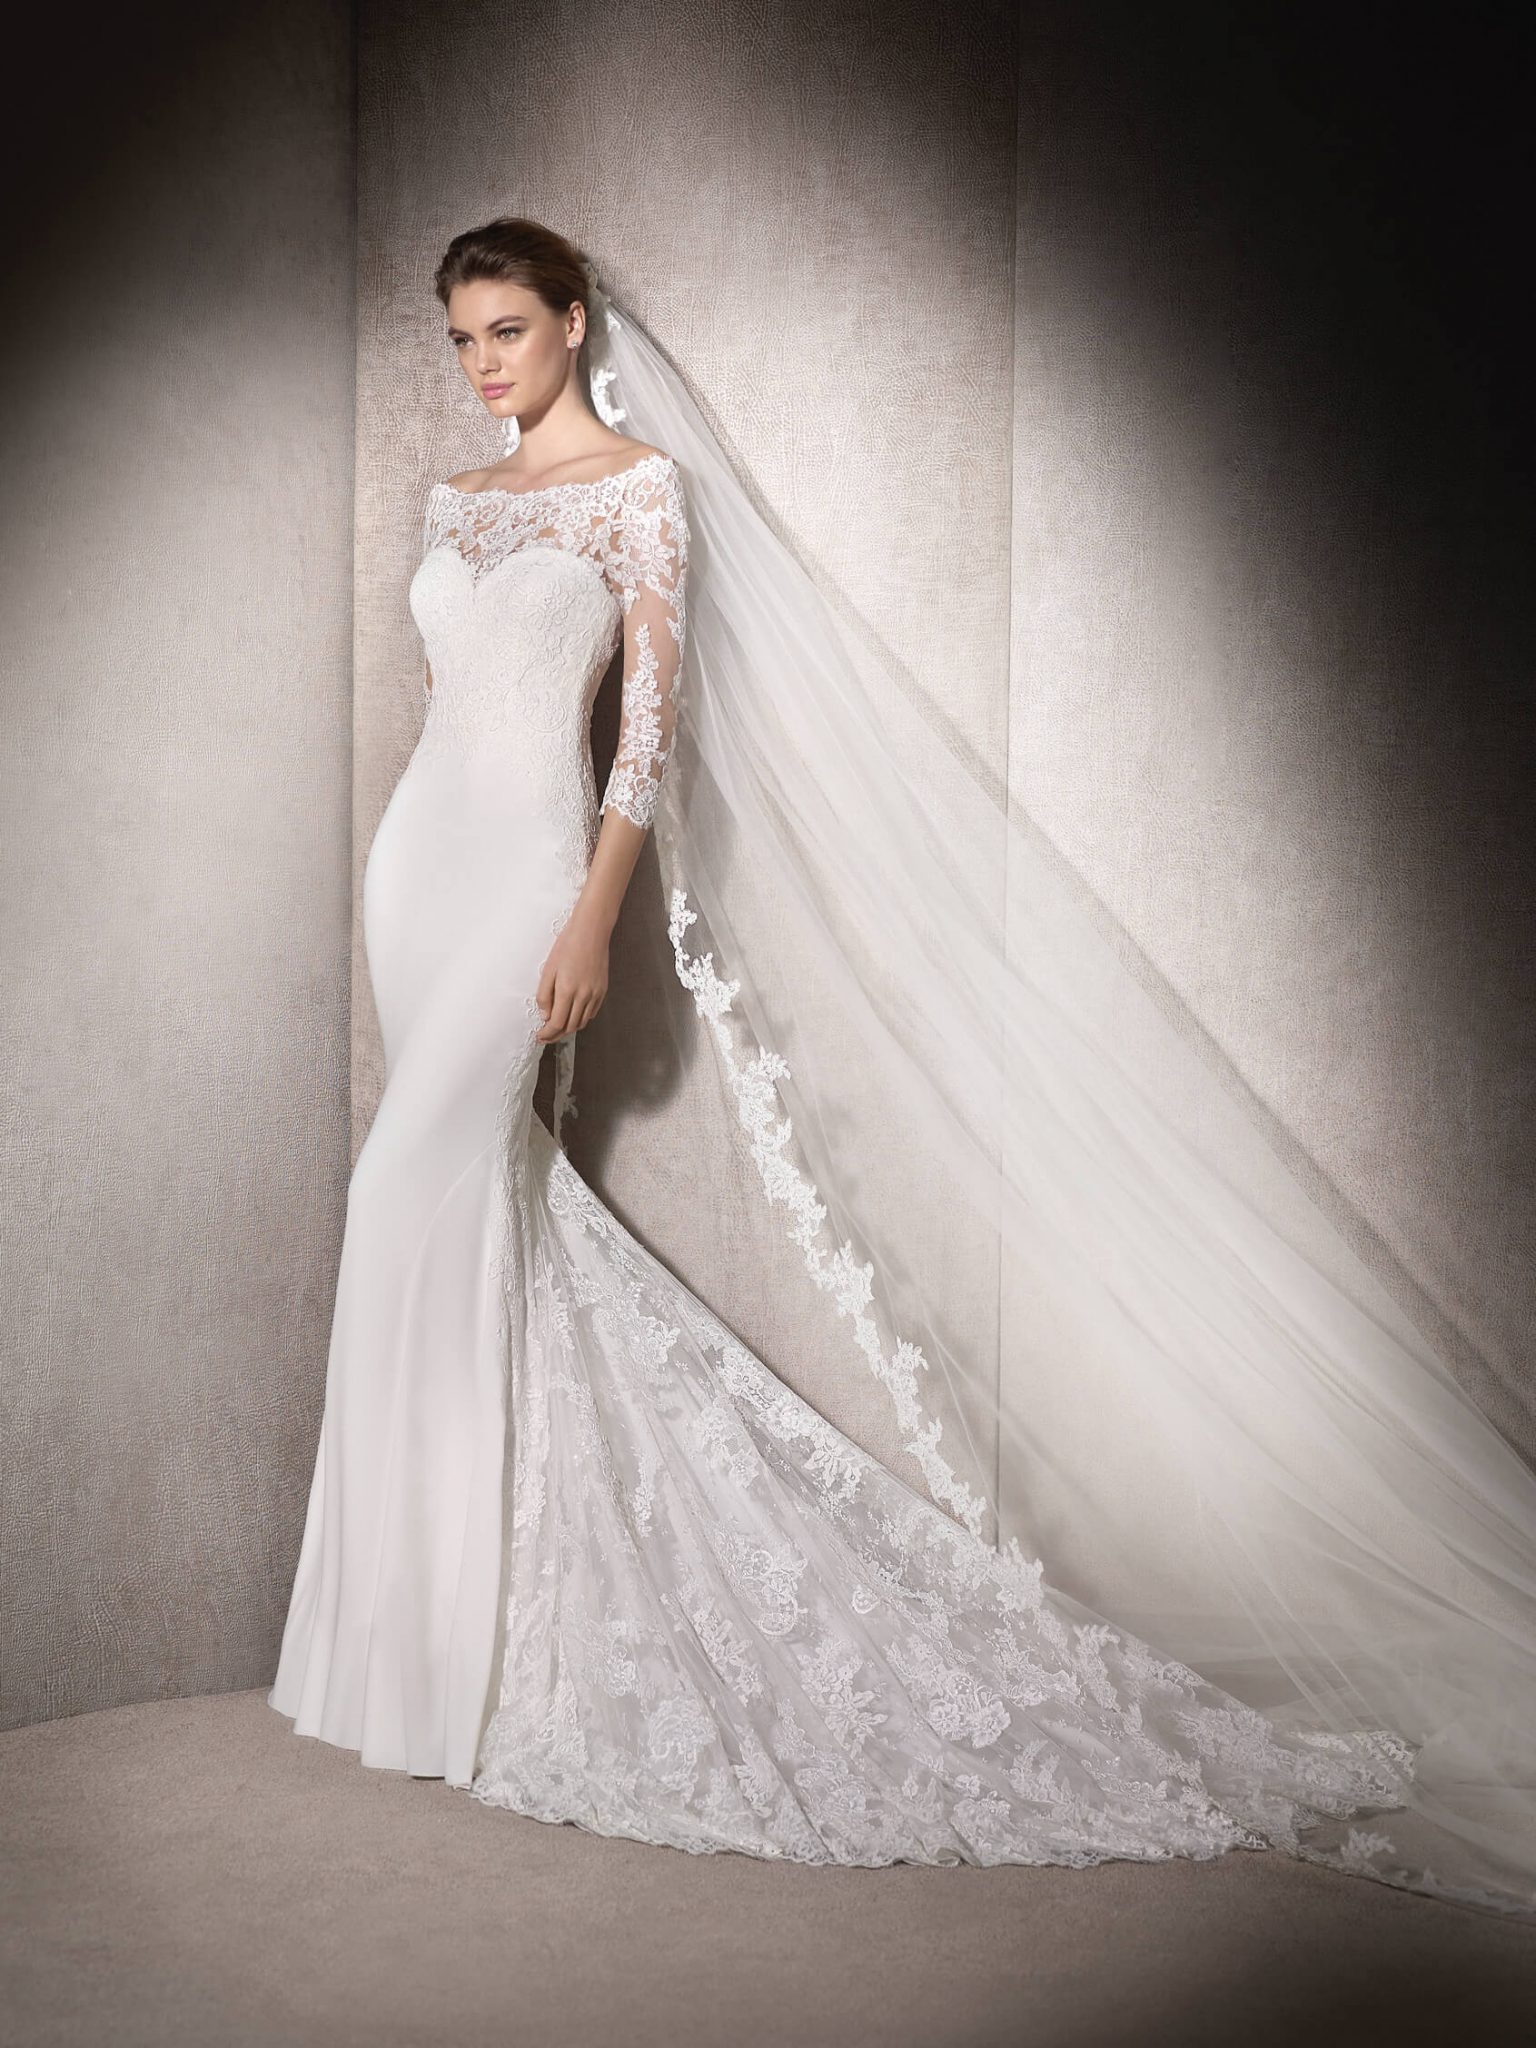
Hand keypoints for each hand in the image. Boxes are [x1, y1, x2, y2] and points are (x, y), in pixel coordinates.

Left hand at [535, 907, 611, 1043]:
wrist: (591, 932)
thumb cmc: (567, 946)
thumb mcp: (548, 969)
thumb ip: (545, 995)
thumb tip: (545, 1015)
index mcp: (567, 990)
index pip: (557, 1023)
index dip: (547, 1034)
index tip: (540, 1036)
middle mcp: (584, 996)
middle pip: (570, 1026)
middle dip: (557, 1034)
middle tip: (546, 1036)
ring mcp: (595, 994)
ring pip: (582, 1022)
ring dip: (569, 1028)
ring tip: (558, 1027)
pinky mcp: (602, 990)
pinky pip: (592, 1013)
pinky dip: (581, 1018)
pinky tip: (573, 1015)